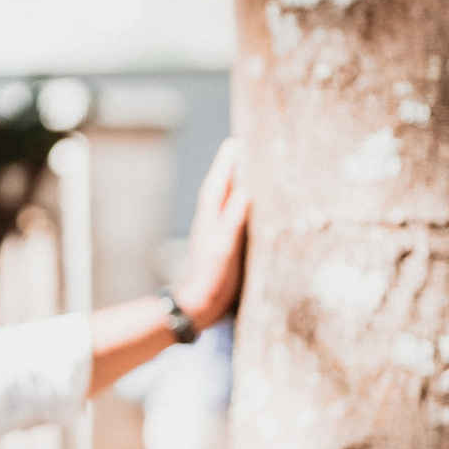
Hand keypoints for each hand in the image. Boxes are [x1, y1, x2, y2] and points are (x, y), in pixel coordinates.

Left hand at [170, 138, 250, 328]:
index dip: (226, 165)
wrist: (201, 304)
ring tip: (246, 167)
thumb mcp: (224, 248)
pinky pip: (231, 216)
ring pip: (225, 201)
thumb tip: (244, 191)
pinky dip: (239, 204)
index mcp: (210, 220)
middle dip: (229, 168)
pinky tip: (248, 204)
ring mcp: (216, 233)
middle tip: (240, 146)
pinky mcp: (223, 244)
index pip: (218, 185)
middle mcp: (211, 222)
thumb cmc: (213, 278)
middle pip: (220, 189)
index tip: (234, 143)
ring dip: (234, 183)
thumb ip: (232, 221)